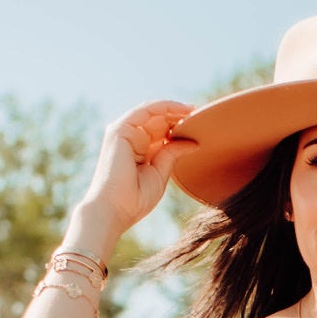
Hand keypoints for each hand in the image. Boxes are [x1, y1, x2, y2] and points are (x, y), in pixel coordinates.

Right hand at [69, 100, 196, 253]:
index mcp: (140, 150)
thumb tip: (194, 143)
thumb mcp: (160, 173)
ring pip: (153, 112)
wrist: (114, 210)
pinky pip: (145, 111)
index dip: (180, 127)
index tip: (202, 126)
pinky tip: (182, 109)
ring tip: (195, 111)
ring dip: (174, 109)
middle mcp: (131, 138)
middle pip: (158, 120)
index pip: (162, 132)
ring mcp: (124, 132)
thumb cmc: (135, 200)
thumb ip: (172, 154)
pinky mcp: (121, 130)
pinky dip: (164, 107)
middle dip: (180, 116)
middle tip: (202, 115)